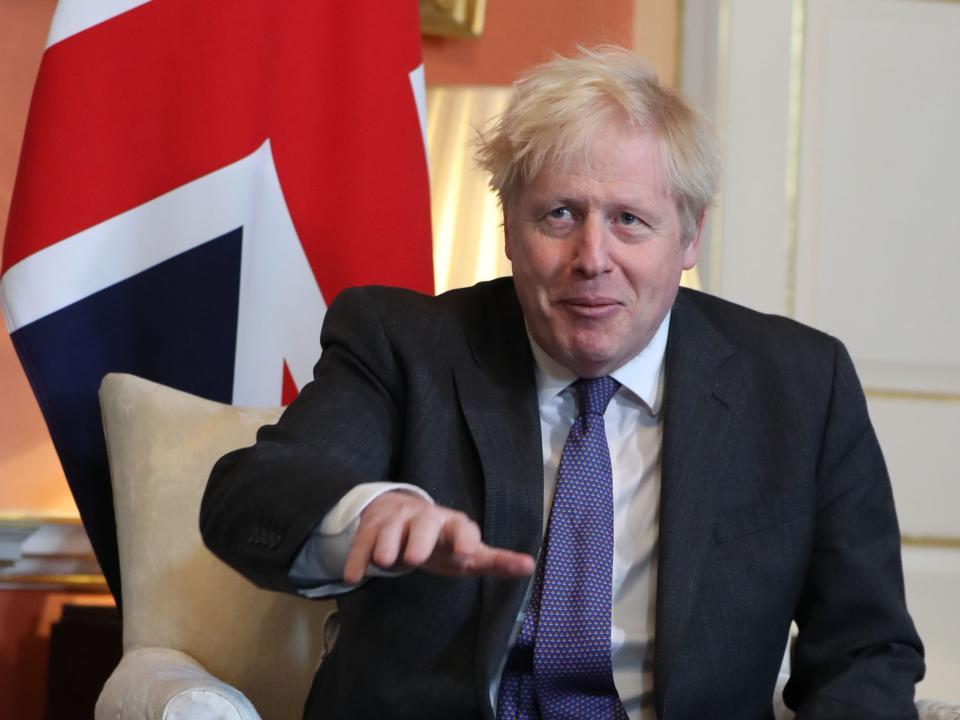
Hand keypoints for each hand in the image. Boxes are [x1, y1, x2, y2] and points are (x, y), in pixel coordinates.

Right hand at [342, 491, 535, 584]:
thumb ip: (495, 560)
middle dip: (419, 538)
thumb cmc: (444, 542)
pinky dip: (357, 558)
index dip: (464, 539)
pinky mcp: (371, 528)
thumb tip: (530, 565)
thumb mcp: (468, 552)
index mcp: (453, 524)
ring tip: (386, 563)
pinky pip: (362, 541)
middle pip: (424, 523)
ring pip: (390, 529)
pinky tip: (353, 577)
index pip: (462, 527)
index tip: (466, 555)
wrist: (403, 515)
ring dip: (386, 545)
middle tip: (415, 559)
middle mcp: (425, 518)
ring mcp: (396, 521)